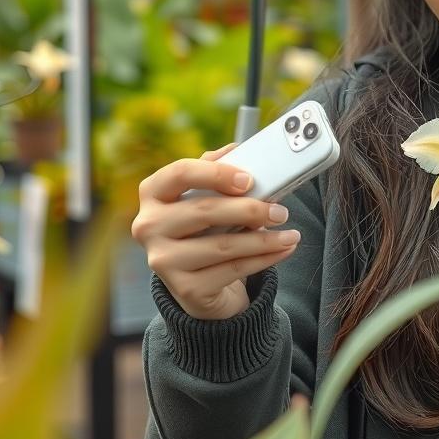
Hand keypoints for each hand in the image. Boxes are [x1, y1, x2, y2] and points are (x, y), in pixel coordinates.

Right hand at [131, 143, 300, 319]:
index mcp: (153, 194)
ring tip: (291, 234)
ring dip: (265, 239)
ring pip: (223, 246)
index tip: (249, 180)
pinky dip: (264, 259)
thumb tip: (238, 149)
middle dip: (250, 209)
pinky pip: (233, 270)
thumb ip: (216, 171)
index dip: (216, 174)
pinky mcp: (185, 289)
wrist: (197, 282)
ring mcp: (163, 261)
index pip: (179, 173)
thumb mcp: (205, 197)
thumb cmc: (204, 228)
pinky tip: (284, 250)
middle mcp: (148, 227)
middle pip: (205, 211)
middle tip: (281, 210)